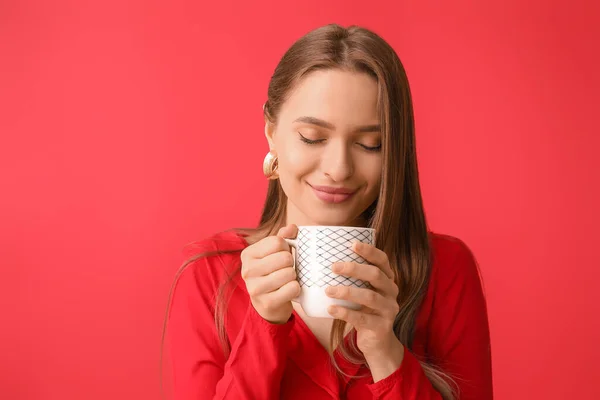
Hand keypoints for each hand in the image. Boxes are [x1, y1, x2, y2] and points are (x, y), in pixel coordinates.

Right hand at [240, 224, 299, 323]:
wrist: (268, 304)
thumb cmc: (273, 272)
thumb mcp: (275, 252)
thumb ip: (284, 237)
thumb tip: (292, 228)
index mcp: (248, 254)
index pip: (278, 242)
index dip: (286, 248)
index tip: (281, 256)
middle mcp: (247, 270)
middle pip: (285, 257)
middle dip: (291, 263)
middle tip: (285, 269)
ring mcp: (255, 288)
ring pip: (289, 273)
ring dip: (293, 276)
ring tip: (286, 280)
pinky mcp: (266, 303)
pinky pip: (292, 288)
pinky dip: (295, 289)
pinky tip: (288, 290)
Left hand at [325, 241, 403, 363]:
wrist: (377, 343)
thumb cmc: (363, 311)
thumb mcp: (362, 292)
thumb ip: (351, 279)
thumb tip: (320, 261)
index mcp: (387, 279)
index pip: (382, 260)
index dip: (369, 251)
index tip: (352, 244)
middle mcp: (391, 292)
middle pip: (376, 275)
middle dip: (354, 269)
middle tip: (334, 267)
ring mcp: (389, 310)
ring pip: (369, 296)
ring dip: (347, 291)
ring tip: (328, 290)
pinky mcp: (382, 327)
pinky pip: (362, 318)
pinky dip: (345, 313)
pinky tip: (331, 309)